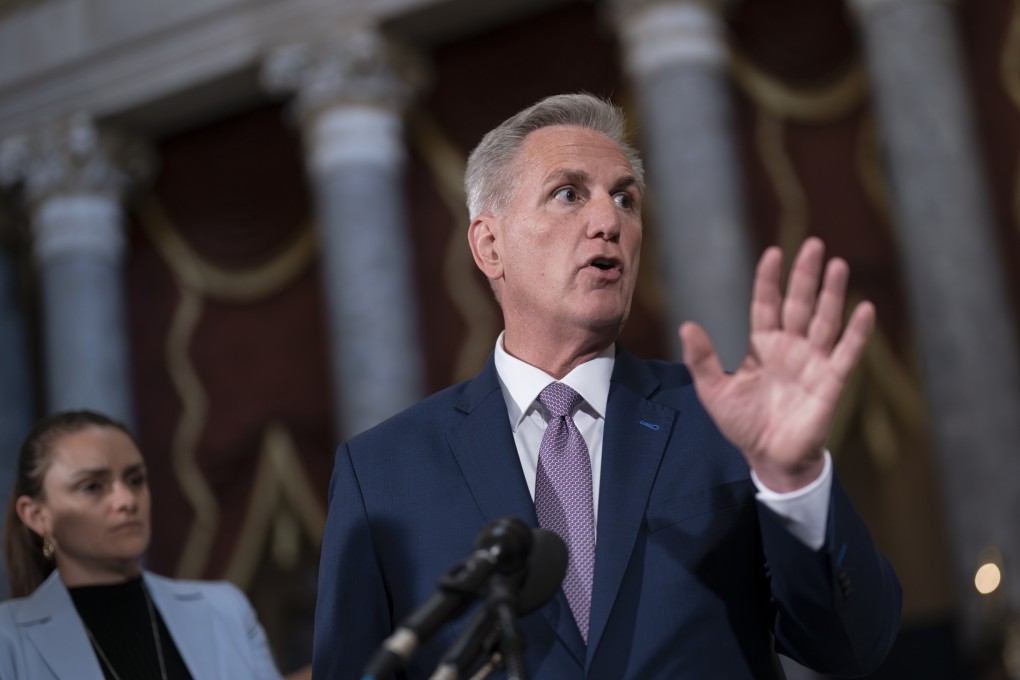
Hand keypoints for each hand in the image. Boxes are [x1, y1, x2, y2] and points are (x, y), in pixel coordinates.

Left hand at [679, 237, 873, 491]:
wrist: (769, 459)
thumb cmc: (743, 424)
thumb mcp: (713, 392)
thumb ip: (702, 360)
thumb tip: (687, 326)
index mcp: (762, 345)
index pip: (766, 304)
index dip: (769, 280)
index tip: (772, 253)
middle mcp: (790, 347)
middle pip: (800, 304)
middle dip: (806, 275)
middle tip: (814, 244)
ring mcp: (813, 362)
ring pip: (825, 320)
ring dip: (833, 293)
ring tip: (838, 264)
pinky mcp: (831, 382)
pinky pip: (846, 353)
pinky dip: (856, 331)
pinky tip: (864, 308)